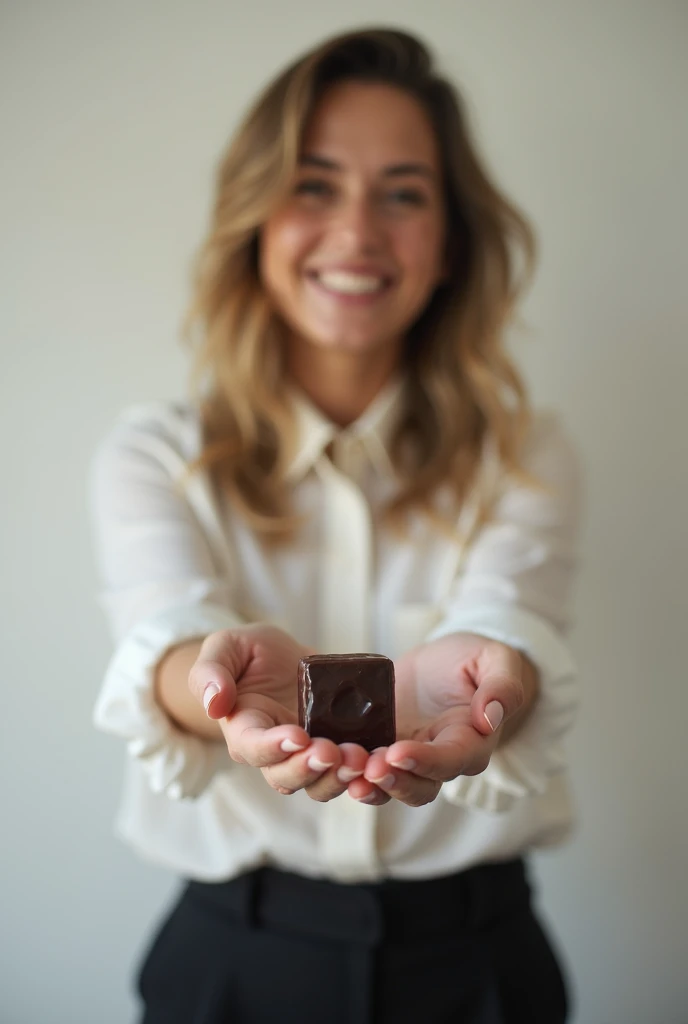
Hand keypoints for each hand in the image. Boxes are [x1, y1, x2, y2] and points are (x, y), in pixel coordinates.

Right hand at [188, 625, 368, 799]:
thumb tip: (213, 704)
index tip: (297, 736)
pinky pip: (347, 770)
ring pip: (318, 782)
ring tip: (360, 759)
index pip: (252, 747)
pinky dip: (362, 772)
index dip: (273, 747)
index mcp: (243, 729)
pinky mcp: (335, 747)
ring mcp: (306, 754)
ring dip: (338, 777)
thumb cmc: (246, 653)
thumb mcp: (224, 648)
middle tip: (334, 751)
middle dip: (310, 768)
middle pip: (286, 776)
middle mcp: (273, 752)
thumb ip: (211, 672)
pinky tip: (378, 758)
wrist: (277, 656)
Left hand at [347, 633, 528, 807]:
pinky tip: (331, 761)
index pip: (451, 760)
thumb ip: (502, 687)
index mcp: (472, 741)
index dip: (425, 761)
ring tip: (347, 771)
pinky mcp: (384, 747)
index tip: (398, 752)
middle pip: (420, 787)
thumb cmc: (476, 661)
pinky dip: (350, 771)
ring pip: (392, 786)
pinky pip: (367, 769)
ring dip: (369, 784)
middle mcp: (441, 759)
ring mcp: (410, 757)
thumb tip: (490, 718)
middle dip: (393, 781)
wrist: (448, 662)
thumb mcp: (495, 660)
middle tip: (368, 768)